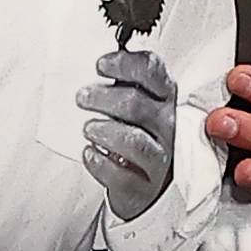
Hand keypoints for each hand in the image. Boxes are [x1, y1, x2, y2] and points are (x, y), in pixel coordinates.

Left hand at [79, 39, 177, 216]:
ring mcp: (160, 158)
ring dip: (104, 131)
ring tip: (89, 128)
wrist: (148, 186)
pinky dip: (100, 162)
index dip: (124, 64)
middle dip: (103, 98)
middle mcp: (168, 126)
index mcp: (165, 99)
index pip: (152, 72)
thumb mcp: (138, 107)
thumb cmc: (139, 138)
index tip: (100, 65)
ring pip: (133, 141)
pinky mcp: (145, 186)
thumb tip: (91, 67)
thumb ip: (124, 85)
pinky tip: (91, 153)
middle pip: (136, 104)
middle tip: (82, 97)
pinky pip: (121, 175)